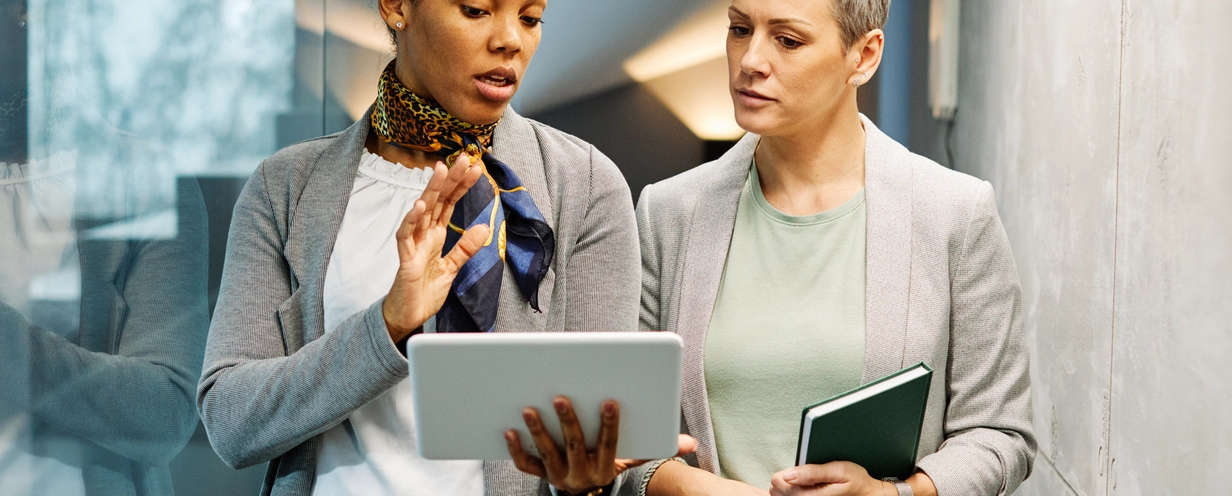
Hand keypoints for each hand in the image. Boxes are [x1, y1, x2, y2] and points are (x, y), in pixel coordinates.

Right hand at [382, 153, 486, 341]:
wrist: (408, 316)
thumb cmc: (424, 291)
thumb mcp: (452, 268)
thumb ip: (466, 248)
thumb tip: (484, 227)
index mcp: (436, 235)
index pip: (450, 204)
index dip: (461, 186)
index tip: (475, 169)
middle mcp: (424, 235)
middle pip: (438, 201)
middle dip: (450, 179)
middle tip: (464, 158)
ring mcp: (413, 245)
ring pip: (422, 212)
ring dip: (430, 190)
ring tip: (440, 170)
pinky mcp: (405, 260)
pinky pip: (406, 236)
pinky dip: (411, 220)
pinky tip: (419, 205)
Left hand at [505, 396, 696, 493]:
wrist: (587, 495)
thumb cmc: (609, 465)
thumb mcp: (634, 461)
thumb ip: (659, 448)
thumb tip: (692, 445)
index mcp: (605, 466)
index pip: (609, 444)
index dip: (610, 425)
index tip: (610, 401)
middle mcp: (581, 474)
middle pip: (574, 447)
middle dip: (568, 422)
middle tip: (561, 397)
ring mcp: (559, 475)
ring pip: (547, 454)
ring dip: (538, 432)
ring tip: (529, 409)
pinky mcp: (540, 474)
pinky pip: (525, 464)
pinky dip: (515, 449)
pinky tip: (508, 430)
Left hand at [769, 462, 889, 495]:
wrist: (867, 495)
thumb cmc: (855, 482)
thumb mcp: (838, 470)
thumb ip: (812, 472)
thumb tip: (788, 474)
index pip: (778, 482)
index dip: (786, 472)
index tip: (798, 469)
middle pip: (778, 490)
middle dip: (788, 479)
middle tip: (806, 476)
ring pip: (783, 495)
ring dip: (791, 486)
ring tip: (809, 483)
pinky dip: (796, 491)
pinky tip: (808, 488)